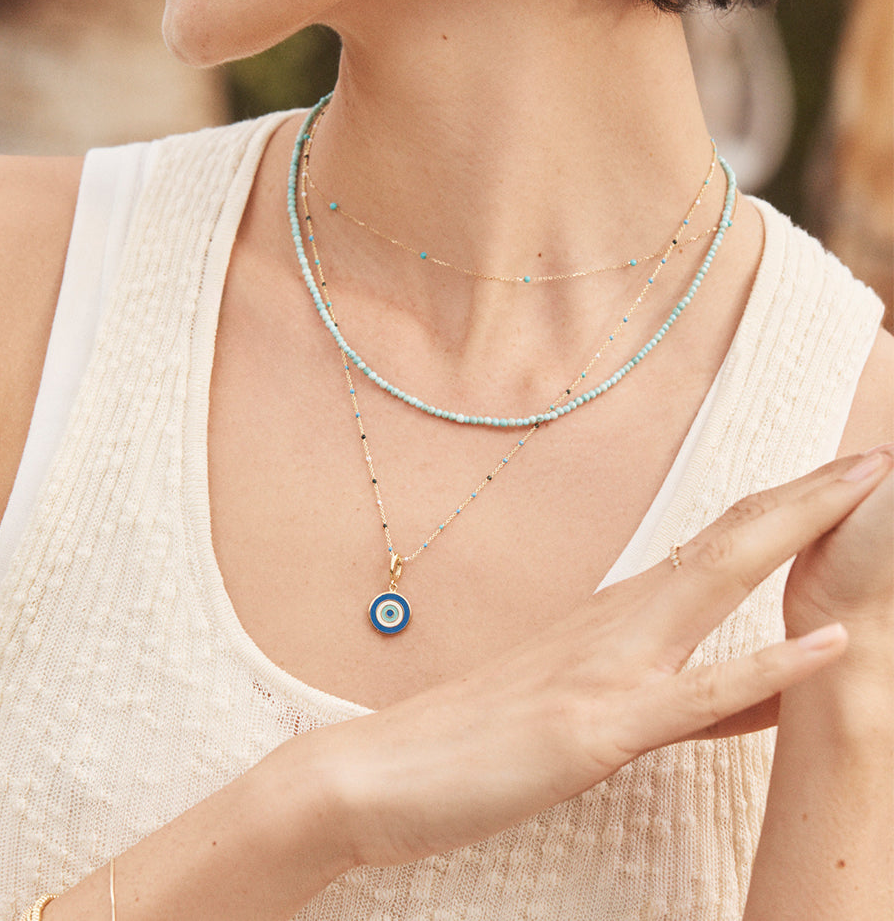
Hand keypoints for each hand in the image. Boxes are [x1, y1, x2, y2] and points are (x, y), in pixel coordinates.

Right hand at [303, 448, 892, 871]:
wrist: (378, 769)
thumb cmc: (479, 740)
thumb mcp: (593, 711)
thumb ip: (684, 699)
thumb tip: (766, 691)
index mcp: (618, 616)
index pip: (719, 543)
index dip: (788, 505)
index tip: (846, 472)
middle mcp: (619, 623)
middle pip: (731, 541)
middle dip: (811, 495)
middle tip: (876, 452)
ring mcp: (608, 668)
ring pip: (720, 585)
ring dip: (797, 533)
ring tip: (864, 491)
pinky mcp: (595, 728)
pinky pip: (696, 698)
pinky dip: (769, 670)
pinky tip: (827, 645)